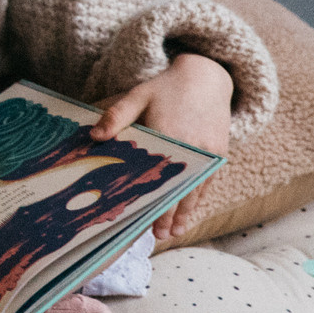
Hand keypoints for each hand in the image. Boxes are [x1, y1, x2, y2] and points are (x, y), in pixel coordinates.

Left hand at [94, 51, 232, 238]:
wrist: (207, 76)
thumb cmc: (166, 87)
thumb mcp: (138, 95)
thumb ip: (116, 116)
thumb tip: (94, 136)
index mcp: (170, 136)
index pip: (160, 177)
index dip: (155, 201)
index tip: (144, 220)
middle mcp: (192, 148)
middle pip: (180, 188)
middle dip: (170, 214)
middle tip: (159, 236)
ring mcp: (209, 152)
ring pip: (197, 188)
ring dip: (186, 211)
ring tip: (174, 232)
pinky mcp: (219, 152)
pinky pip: (208, 180)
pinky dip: (199, 197)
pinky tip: (190, 210)